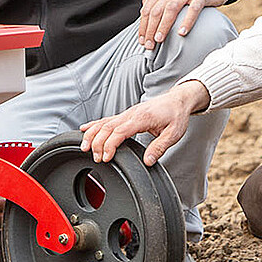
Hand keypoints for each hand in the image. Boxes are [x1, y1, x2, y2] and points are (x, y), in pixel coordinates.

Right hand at [81, 81, 209, 164]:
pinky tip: (84, 129)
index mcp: (142, 118)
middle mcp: (131, 114)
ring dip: (92, 134)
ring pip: (104, 122)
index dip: (110, 145)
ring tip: (84, 147)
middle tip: (95, 157)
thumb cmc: (176, 115)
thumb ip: (160, 147)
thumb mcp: (174, 134)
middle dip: (97, 143)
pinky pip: (106, 119)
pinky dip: (94, 125)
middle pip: (107, 127)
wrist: (178, 100)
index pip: (120, 131)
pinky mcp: (126, 114)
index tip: (106, 158)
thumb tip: (148, 161)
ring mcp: (127, 113)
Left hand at [136, 0, 229, 49]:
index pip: (148, 8)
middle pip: (157, 10)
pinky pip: (193, 9)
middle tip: (149, 44)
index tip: (141, 40)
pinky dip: (186, 21)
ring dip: (163, 25)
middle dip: (150, 29)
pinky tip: (182, 33)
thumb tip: (143, 13)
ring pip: (171, 9)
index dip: (143, 26)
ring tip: (159, 39)